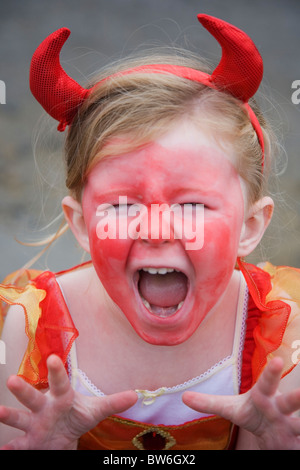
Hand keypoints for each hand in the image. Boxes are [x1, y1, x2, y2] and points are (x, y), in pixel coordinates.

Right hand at [0, 354, 136, 449]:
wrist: (62, 437)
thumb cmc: (76, 417)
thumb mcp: (95, 411)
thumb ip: (113, 403)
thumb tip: (135, 395)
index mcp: (61, 396)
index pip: (59, 381)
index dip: (56, 370)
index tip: (52, 357)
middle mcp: (44, 407)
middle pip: (33, 397)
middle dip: (23, 390)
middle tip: (12, 380)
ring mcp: (34, 423)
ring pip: (20, 417)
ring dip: (9, 415)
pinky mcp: (28, 441)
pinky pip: (18, 445)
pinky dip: (10, 447)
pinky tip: (2, 448)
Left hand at [182, 357, 299, 449]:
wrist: (274, 434)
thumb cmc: (253, 414)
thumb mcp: (231, 409)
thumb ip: (209, 403)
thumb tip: (184, 397)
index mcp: (264, 397)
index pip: (266, 383)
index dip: (271, 373)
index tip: (277, 360)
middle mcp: (281, 409)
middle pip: (289, 403)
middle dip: (296, 397)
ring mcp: (291, 426)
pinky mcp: (297, 441)